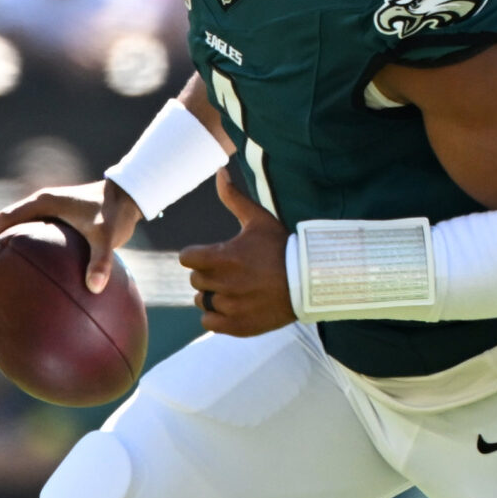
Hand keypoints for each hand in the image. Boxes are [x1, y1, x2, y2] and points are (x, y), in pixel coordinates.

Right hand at [0, 180, 142, 294]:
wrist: (129, 196)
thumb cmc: (115, 213)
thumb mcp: (108, 236)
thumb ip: (101, 261)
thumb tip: (95, 289)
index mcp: (42, 203)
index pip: (3, 219)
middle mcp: (41, 205)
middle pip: (3, 227)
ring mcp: (48, 213)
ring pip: (16, 232)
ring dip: (2, 251)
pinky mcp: (57, 222)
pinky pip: (33, 239)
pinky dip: (24, 255)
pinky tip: (28, 279)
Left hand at [180, 171, 293, 335]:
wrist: (310, 281)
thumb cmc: (282, 247)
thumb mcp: (258, 219)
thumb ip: (234, 197)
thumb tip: (220, 171)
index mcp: (222, 257)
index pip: (186, 258)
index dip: (197, 255)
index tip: (213, 255)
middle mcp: (223, 283)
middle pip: (196, 280)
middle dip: (208, 274)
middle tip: (231, 271)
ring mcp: (230, 307)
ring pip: (202, 302)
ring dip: (212, 295)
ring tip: (234, 289)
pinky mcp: (237, 326)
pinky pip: (210, 323)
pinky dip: (217, 316)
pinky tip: (234, 306)